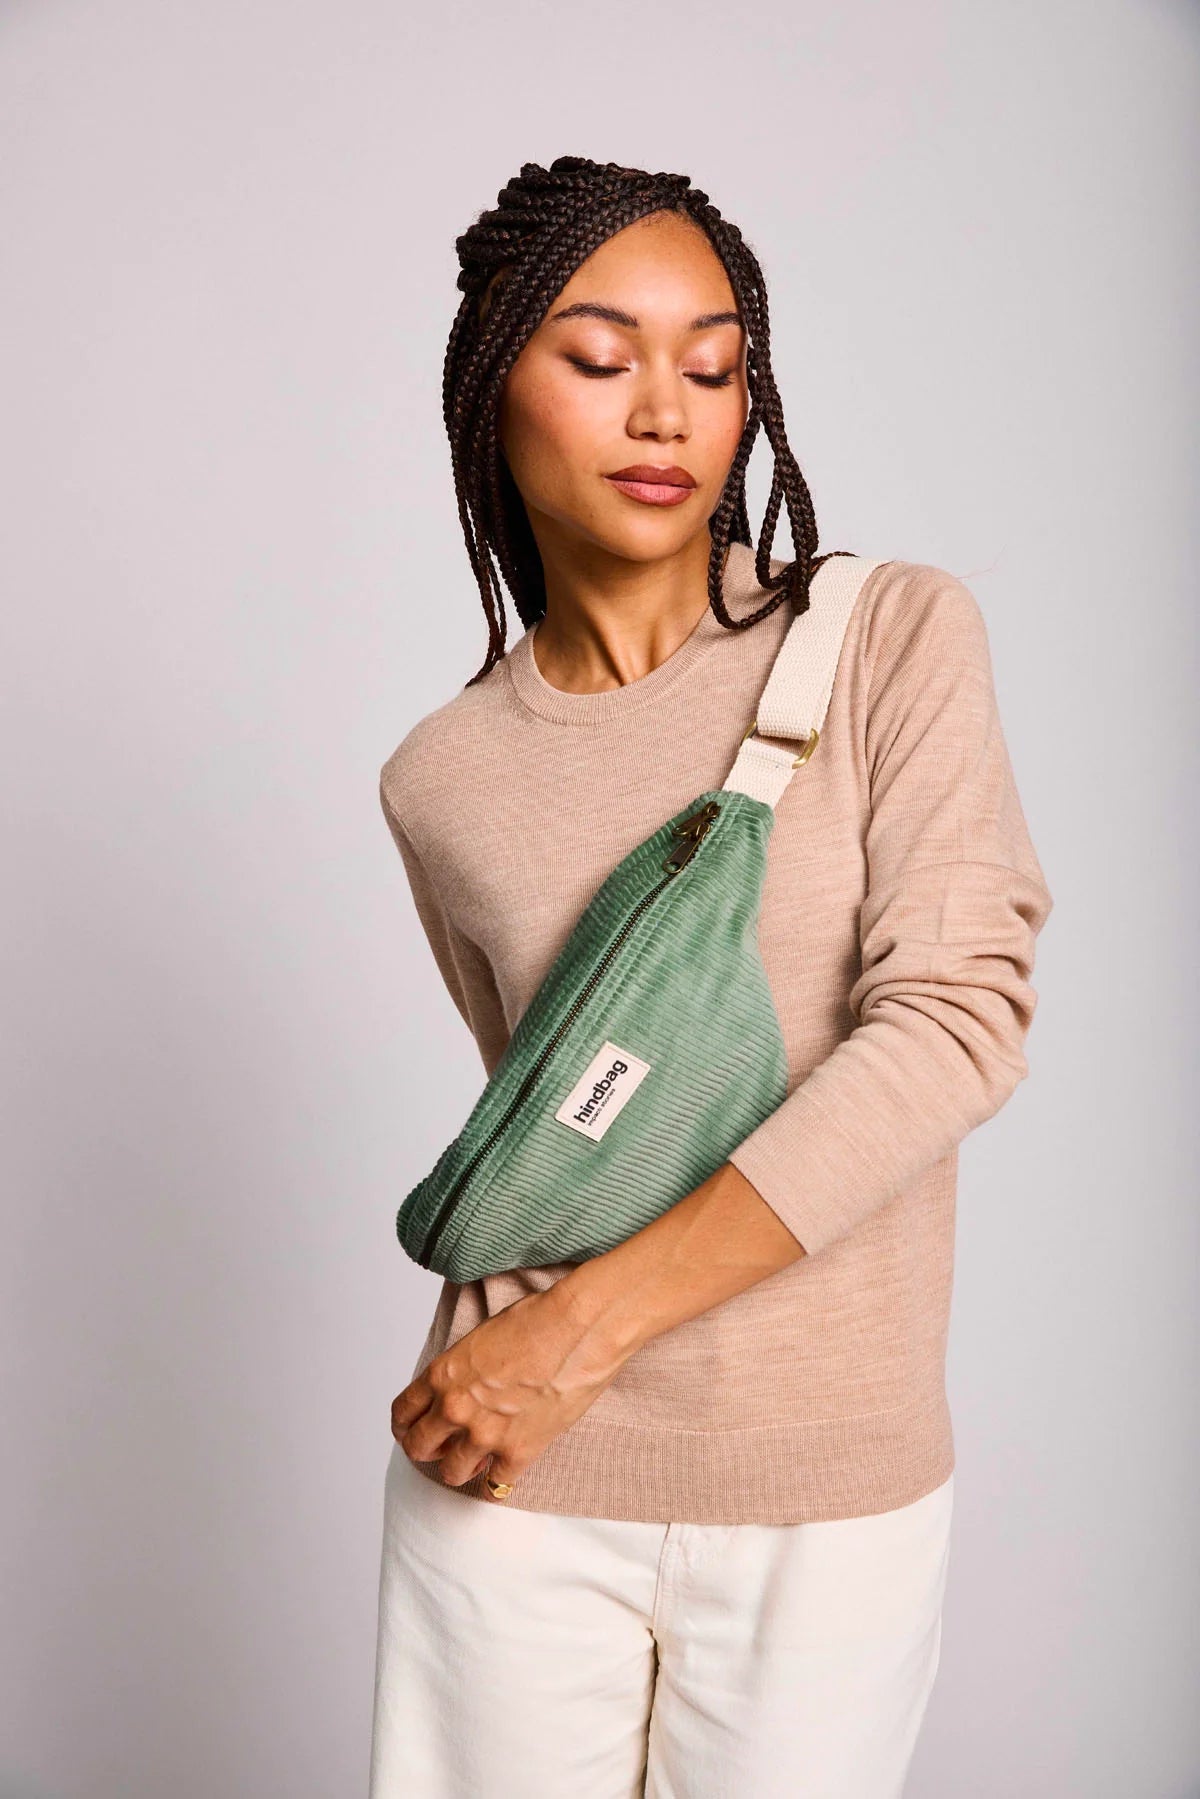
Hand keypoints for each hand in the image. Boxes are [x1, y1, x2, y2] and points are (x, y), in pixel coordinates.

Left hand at [390, 1281, 625, 1500]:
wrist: (577, 1329)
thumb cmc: (537, 1321)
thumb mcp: (480, 1339)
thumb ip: (461, 1371)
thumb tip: (461, 1389)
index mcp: (442, 1374)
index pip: (403, 1413)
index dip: (405, 1425)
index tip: (412, 1429)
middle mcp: (455, 1408)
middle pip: (418, 1448)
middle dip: (427, 1449)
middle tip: (441, 1447)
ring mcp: (485, 1434)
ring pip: (452, 1473)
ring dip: (461, 1467)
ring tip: (474, 1459)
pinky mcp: (518, 1452)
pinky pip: (495, 1486)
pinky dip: (497, 1482)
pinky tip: (503, 1470)